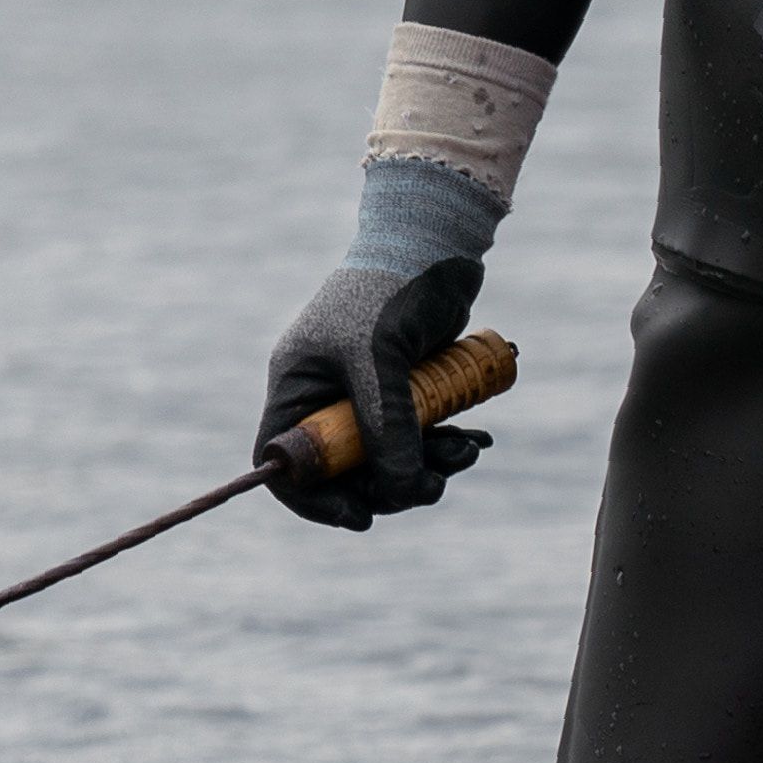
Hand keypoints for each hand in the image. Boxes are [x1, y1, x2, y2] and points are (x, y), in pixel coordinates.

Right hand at [258, 255, 490, 530]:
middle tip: (432, 486)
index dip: (314, 499)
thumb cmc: (392, 290)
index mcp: (298, 386)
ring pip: (390, 458)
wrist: (438, 244)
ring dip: (428, 466)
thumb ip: (388, 428)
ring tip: (467, 452)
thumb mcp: (381, 360)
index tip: (360, 518)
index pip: (286, 462)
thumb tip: (398, 493)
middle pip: (345, 471)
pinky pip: (420, 437)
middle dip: (391, 484)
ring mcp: (368, 394)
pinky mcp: (407, 389)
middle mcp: (327, 395)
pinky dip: (445, 446)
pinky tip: (476, 439)